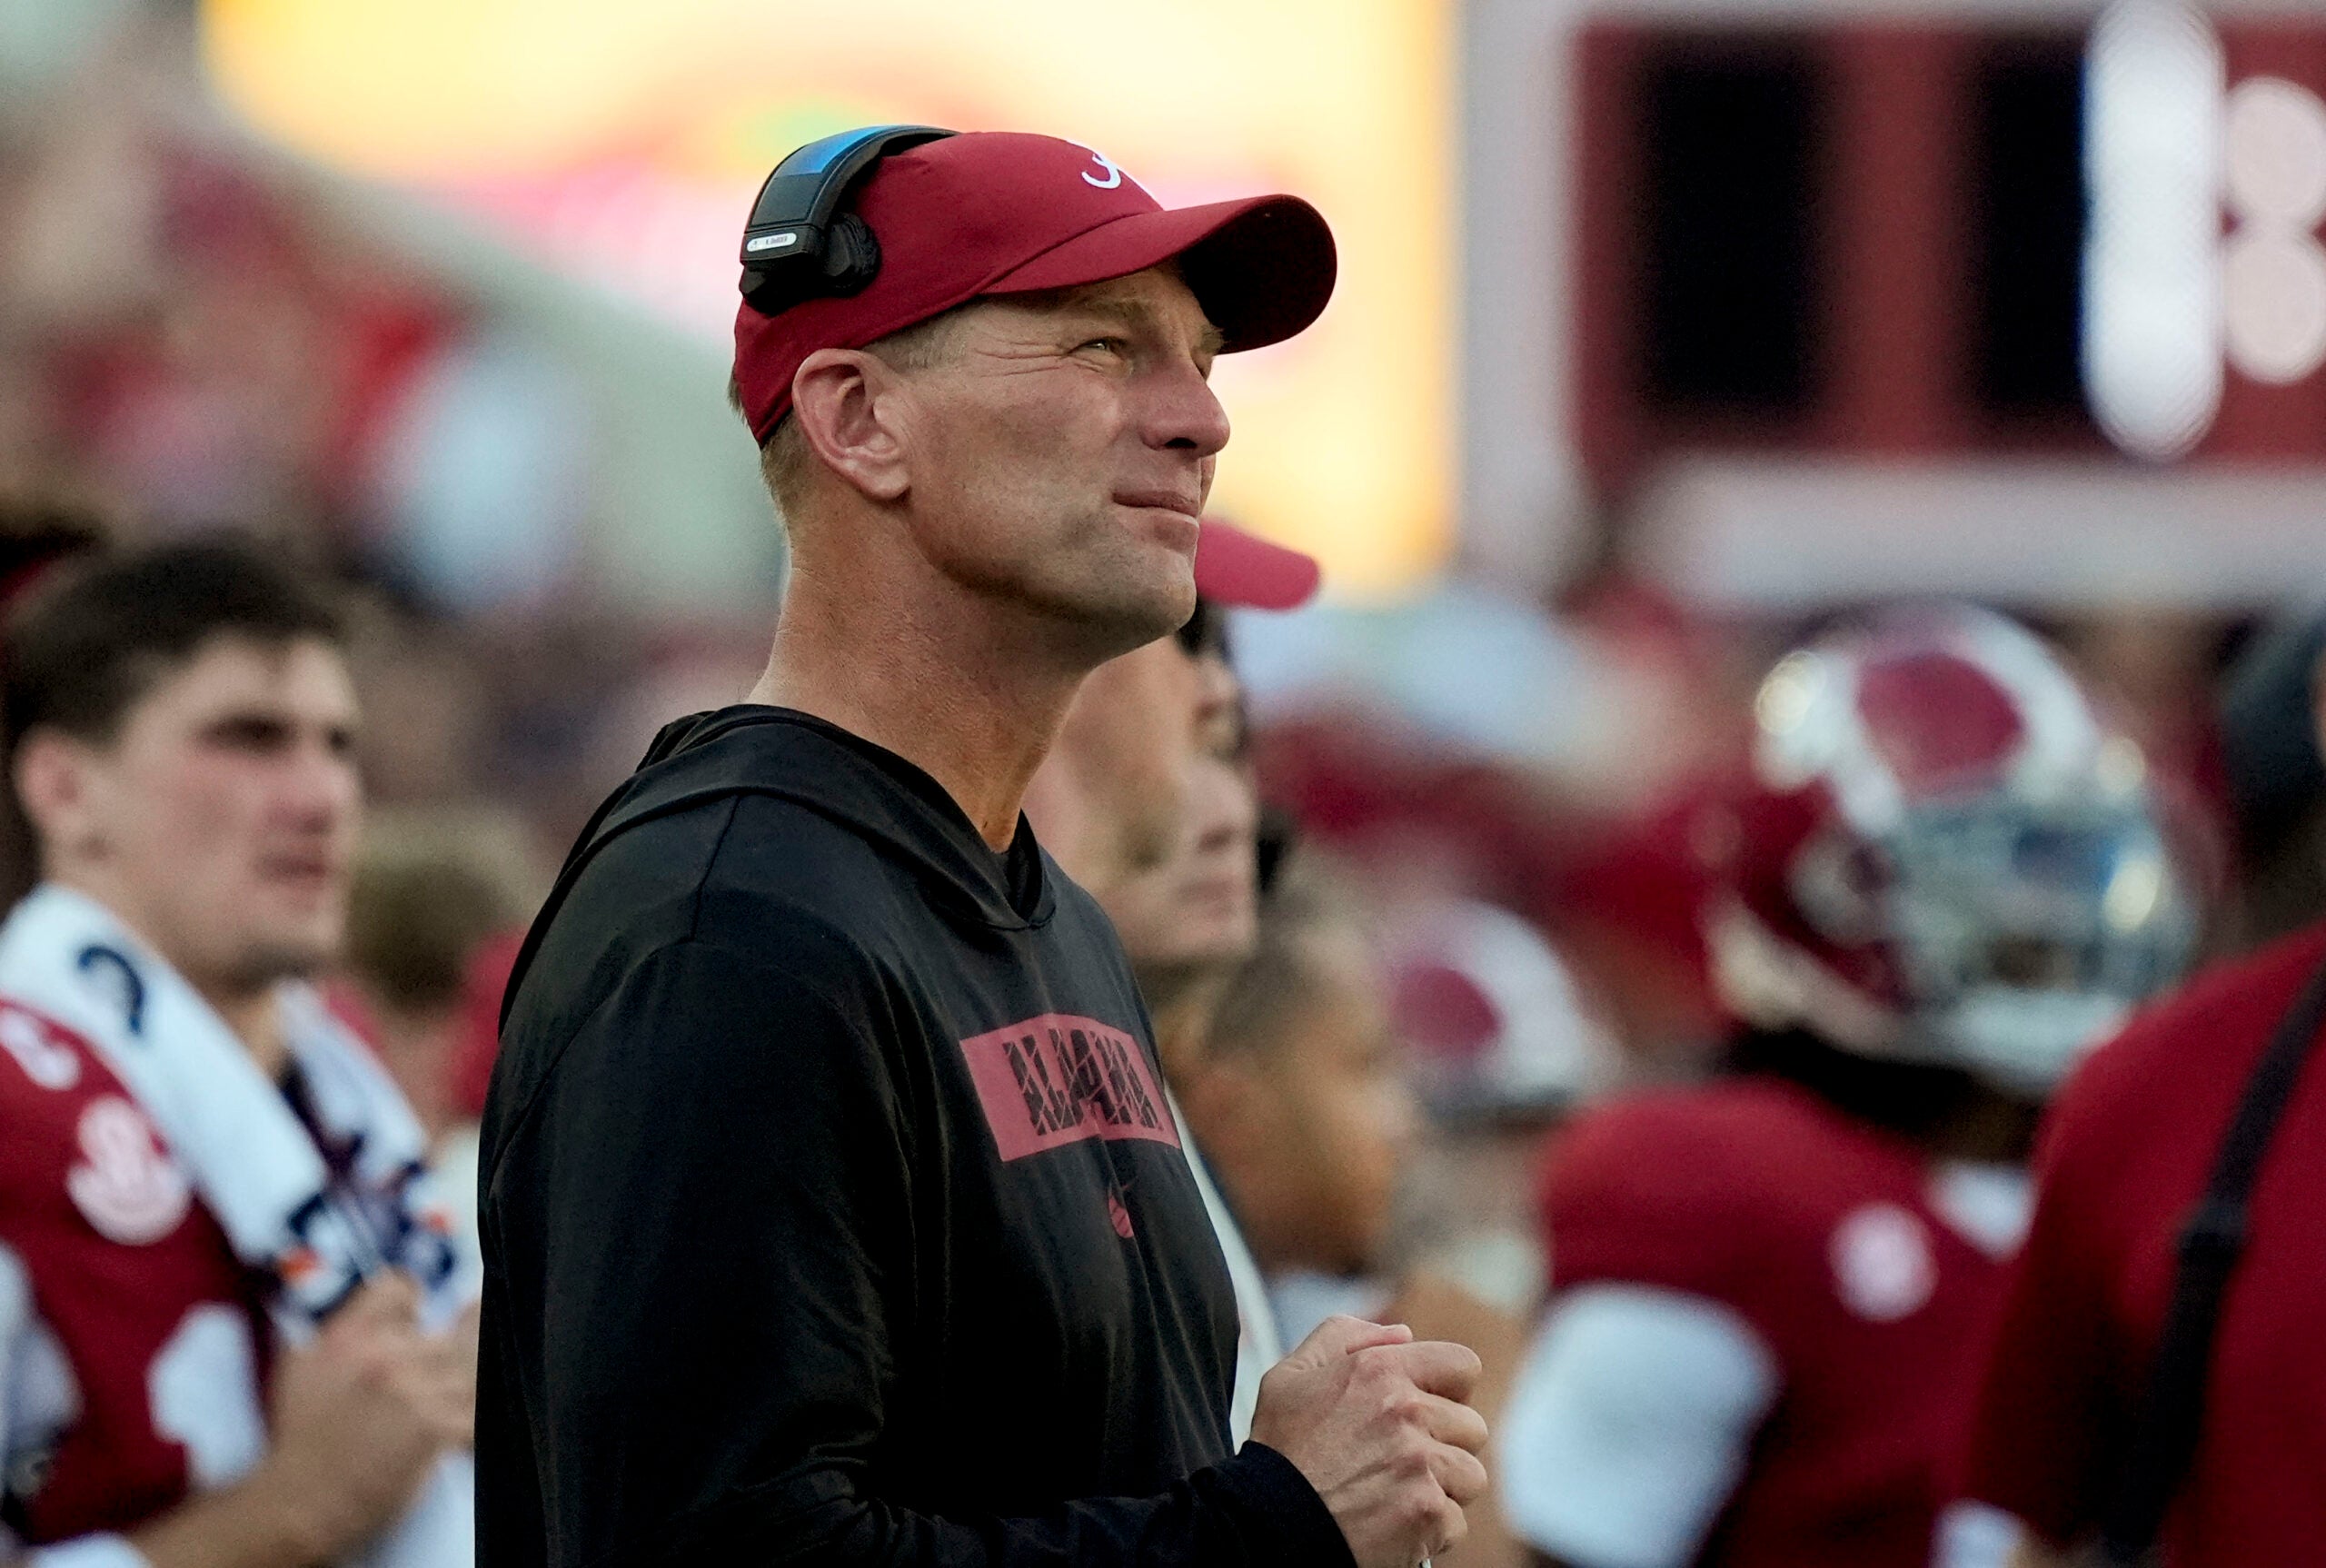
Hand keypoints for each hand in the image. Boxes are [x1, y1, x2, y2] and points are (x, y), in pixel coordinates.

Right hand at [245, 1273, 472, 1559]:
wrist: (298, 1503)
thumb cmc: (299, 1440)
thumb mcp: (303, 1367)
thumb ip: (347, 1330)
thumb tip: (395, 1307)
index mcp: (350, 1336)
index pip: (401, 1287)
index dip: (414, 1304)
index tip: (418, 1320)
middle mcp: (385, 1355)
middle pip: (450, 1332)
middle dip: (455, 1348)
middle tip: (458, 1357)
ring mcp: (414, 1390)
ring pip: (472, 1368)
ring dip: (469, 1386)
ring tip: (457, 1399)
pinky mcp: (434, 1428)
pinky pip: (476, 1413)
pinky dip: (473, 1422)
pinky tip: (461, 1432)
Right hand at [1250, 1315, 1489, 1567]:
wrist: (1264, 1525)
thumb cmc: (1279, 1453)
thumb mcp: (1291, 1376)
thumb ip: (1343, 1336)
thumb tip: (1403, 1334)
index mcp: (1381, 1371)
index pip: (1462, 1367)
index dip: (1449, 1390)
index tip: (1429, 1411)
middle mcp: (1407, 1412)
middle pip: (1472, 1427)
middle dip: (1444, 1445)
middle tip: (1404, 1463)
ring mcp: (1420, 1465)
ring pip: (1470, 1476)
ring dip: (1443, 1489)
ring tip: (1401, 1495)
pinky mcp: (1427, 1514)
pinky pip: (1455, 1522)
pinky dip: (1430, 1532)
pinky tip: (1395, 1525)